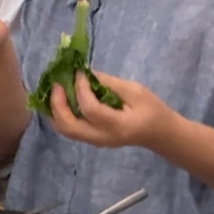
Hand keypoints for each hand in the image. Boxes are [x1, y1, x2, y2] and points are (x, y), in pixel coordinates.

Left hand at [49, 71, 172, 150]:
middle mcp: (102, 137)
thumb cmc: (152, 110)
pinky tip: (59, 100)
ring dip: (54, 110)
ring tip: (54, 91)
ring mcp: (95, 142)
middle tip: (56, 84)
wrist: (159, 134)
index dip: (80, 89)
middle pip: (69, 126)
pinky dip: (60, 115)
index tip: (78, 72)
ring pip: (65, 130)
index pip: (90, 109)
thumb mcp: (136, 91)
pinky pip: (69, 130)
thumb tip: (84, 73)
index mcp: (118, 125)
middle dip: (57, 104)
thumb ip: (109, 83)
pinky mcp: (91, 140)